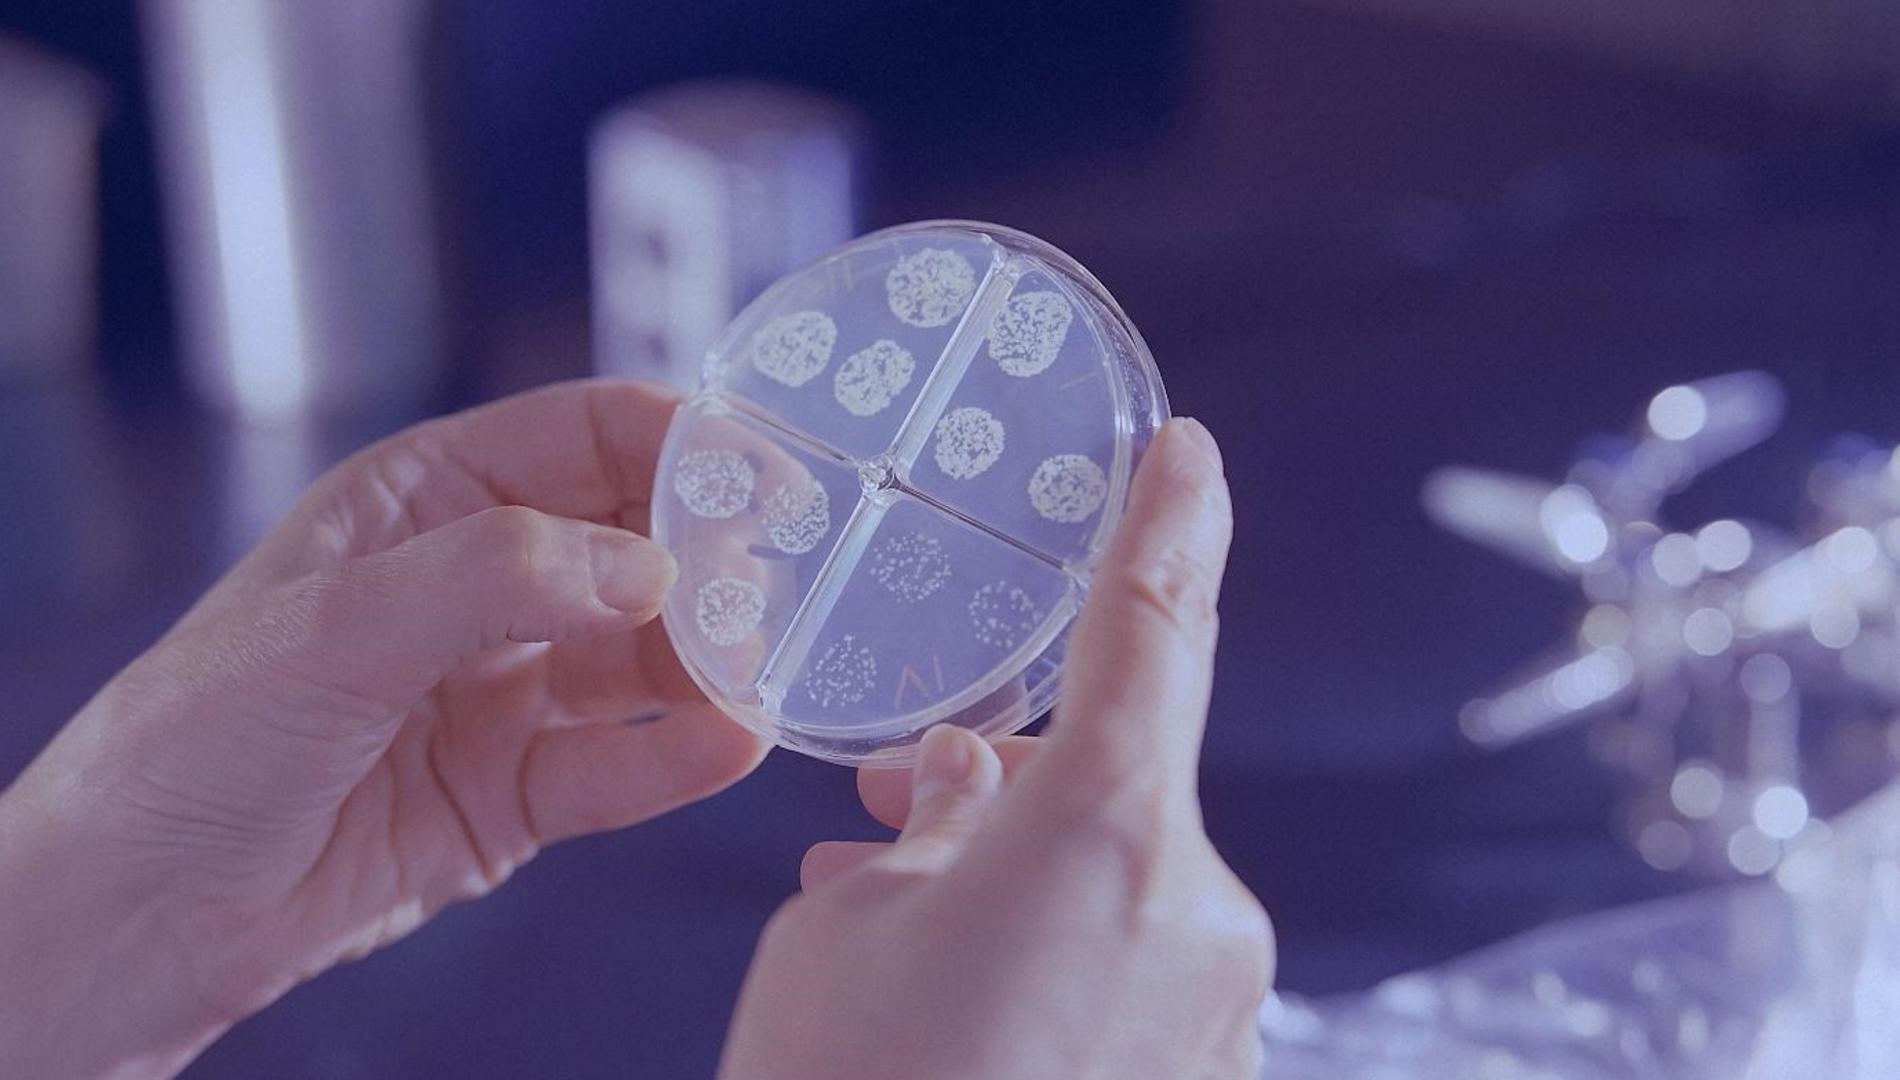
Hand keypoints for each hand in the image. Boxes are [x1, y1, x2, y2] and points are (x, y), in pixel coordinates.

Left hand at [0, 380, 767, 1077]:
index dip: (682, 443)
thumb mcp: (339, 626)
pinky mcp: (513, 795)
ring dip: (707, 660)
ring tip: (766, 669)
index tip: (770, 475)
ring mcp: (500, 692)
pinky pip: (617, 766)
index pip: (584, 436)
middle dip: (711, 556)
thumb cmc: (195, 739)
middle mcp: (476, 587)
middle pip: (633, 543)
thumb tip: (649, 566)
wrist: (138, 913)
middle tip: (783, 581)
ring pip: (639, 659)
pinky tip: (731, 743)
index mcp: (425, 501)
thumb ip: (500, 576)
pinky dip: (678, 756)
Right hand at [718, 418, 1271, 1079]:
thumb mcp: (844, 929)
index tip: (1188, 452)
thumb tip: (961, 794)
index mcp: (1108, 837)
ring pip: (1121, 879)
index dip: (1170, 524)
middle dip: (1014, 777)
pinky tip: (965, 1001)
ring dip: (1026, 876)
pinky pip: (1138, 967)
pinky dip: (1060, 956)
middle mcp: (1200, 913)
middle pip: (1117, 777)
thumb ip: (926, 832)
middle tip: (898, 802)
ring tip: (899, 925)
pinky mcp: (1210, 1076)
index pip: (1155, 629)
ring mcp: (1218, 1009)